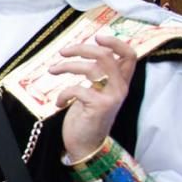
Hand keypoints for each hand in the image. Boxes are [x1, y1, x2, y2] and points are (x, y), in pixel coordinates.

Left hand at [49, 34, 137, 160]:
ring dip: (66, 66)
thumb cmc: (87, 116)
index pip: (129, 55)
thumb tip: (83, 52)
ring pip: (90, 68)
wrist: (86, 145)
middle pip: (106, 55)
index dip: (115, 42)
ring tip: (53, 70)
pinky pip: (77, 88)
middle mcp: (120, 88)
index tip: (97, 36)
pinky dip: (63, 93)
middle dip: (82, 49)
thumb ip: (96, 74)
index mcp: (121, 82)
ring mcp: (111, 97)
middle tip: (63, 51)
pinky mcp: (99, 106)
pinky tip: (60, 102)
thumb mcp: (94, 91)